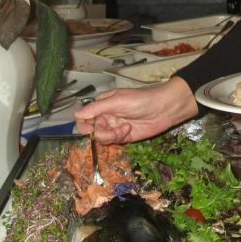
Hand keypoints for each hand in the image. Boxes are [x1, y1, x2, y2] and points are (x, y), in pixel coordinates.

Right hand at [74, 76, 198, 143]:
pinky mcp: (124, 136)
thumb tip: (76, 115)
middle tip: (112, 130)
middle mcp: (106, 116)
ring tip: (126, 128)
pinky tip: (129, 130)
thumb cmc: (141, 99)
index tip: (91, 127)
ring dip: (112, 135)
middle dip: (101, 132)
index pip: (83, 117)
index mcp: (102, 104)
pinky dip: (119, 138)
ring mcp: (114, 127)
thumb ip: (96, 108)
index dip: (84, 125)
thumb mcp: (117, 100)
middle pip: (91, 131)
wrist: (164, 109)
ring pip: (102, 138)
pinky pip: (113, 142)